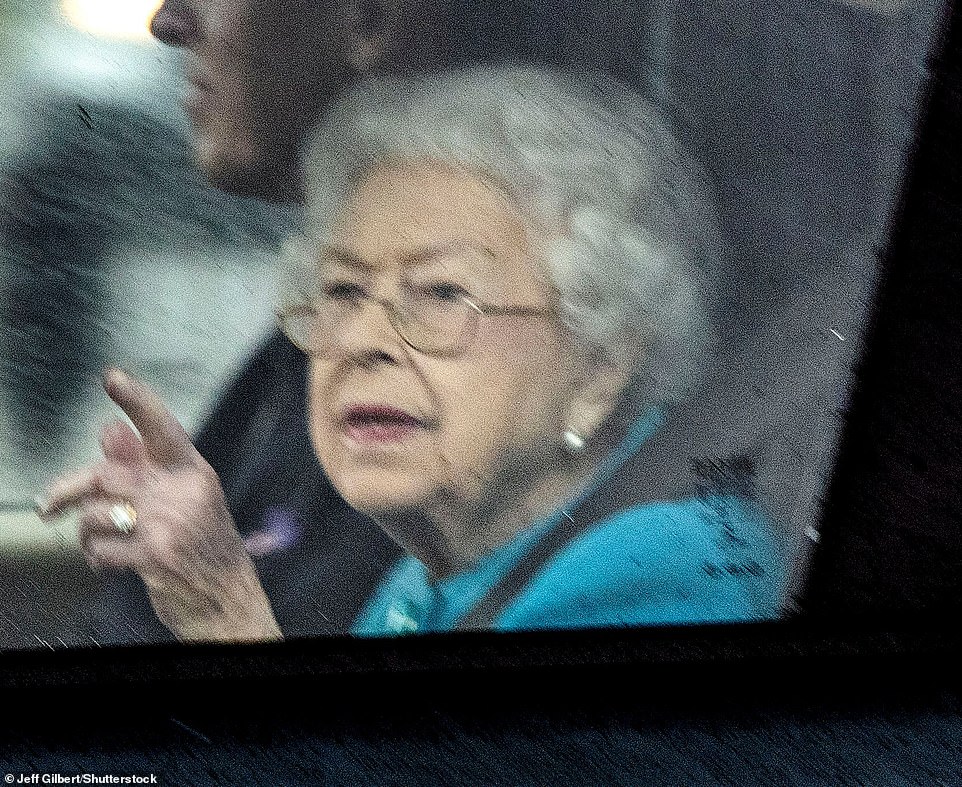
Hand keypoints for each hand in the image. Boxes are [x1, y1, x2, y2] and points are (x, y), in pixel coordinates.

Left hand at [38, 368, 281, 643]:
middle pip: (108, 474)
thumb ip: (146, 466)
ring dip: (87, 531)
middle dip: (70, 489)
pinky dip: (96, 557)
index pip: (162, 428)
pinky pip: (102, 547)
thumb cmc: (204, 547)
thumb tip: (110, 430)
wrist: (229, 597)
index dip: (137, 401)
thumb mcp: (184, 500)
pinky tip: (109, 563)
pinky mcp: (156, 555)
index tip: (112, 378)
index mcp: (193, 472)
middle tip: (50, 505)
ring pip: (98, 512)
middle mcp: (185, 491)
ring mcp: (172, 523)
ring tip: (97, 542)